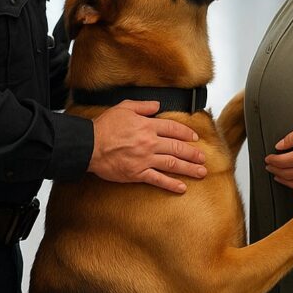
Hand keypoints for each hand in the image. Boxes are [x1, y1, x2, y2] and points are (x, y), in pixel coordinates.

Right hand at [89, 100, 206, 193]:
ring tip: (201, 172)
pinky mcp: (137, 173)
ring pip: (172, 164)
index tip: (194, 138)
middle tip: (203, 158)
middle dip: (192, 153)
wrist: (89, 146)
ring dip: (189, 168)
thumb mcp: (123, 108)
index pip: (173, 129)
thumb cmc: (104, 127)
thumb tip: (157, 105)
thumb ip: (142, 106)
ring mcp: (145, 159)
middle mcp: (150, 143)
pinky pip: (158, 180)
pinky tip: (182, 187)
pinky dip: (171, 184)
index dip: (186, 133)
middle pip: (177, 148)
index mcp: (147, 126)